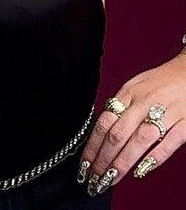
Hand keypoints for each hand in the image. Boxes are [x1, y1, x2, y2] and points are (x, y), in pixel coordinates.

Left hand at [78, 51, 185, 194]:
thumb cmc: (161, 81)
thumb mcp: (135, 85)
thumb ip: (121, 106)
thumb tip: (102, 129)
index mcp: (129, 92)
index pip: (105, 122)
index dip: (93, 146)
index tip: (84, 164)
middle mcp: (144, 102)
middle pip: (118, 134)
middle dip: (103, 159)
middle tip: (94, 179)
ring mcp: (165, 113)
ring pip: (140, 140)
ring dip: (123, 162)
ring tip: (111, 179)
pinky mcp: (184, 123)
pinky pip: (168, 143)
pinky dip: (154, 158)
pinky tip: (141, 171)